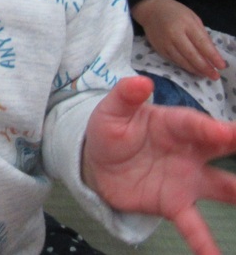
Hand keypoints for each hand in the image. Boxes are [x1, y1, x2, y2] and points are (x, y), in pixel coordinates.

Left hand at [82, 76, 235, 254]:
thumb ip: (125, 96)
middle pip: (222, 151)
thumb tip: (141, 81)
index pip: (199, 125)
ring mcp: (186, 180)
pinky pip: (194, 226)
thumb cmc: (111, 129)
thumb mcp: (112, 110)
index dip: (215, 129)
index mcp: (175, 125)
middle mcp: (189, 152)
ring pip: (223, 189)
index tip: (231, 133)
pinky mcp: (175, 204)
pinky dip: (206, 243)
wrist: (97, 163)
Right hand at [131, 0, 225, 79]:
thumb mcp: (193, 18)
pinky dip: (184, 66)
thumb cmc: (176, 13)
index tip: (222, 66)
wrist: (151, 10)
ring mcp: (164, 42)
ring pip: (182, 60)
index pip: (201, 43)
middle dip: (204, 67)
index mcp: (186, 23)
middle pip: (191, 54)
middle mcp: (174, 34)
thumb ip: (202, 34)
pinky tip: (192, 69)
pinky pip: (173, 60)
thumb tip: (211, 53)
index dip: (212, 56)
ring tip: (205, 75)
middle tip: (215, 75)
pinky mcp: (158, 49)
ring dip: (195, 69)